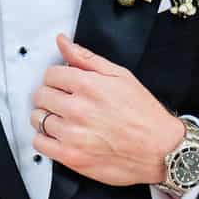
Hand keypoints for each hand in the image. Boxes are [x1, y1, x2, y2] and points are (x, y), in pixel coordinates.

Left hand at [30, 34, 185, 186]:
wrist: (161, 149)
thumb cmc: (144, 114)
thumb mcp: (120, 76)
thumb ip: (86, 59)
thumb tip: (62, 42)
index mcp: (88, 85)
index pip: (50, 74)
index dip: (58, 78)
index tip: (65, 85)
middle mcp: (77, 109)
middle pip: (40, 95)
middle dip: (51, 96)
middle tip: (67, 102)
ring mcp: (72, 134)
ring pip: (37, 118)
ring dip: (48, 117)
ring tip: (66, 119)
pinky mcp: (70, 156)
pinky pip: (39, 143)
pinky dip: (45, 138)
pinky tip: (61, 136)